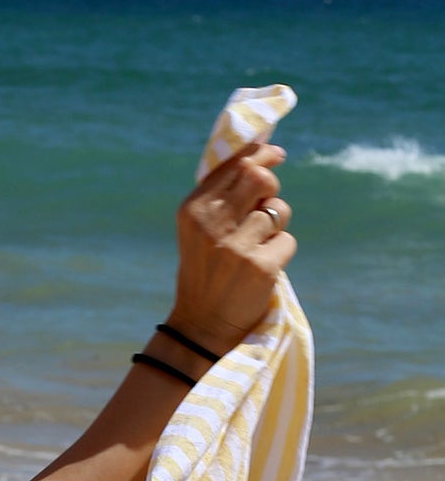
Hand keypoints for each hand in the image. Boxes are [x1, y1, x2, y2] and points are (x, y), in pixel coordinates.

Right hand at [168, 139, 295, 358]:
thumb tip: (261, 158)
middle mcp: (212, 224)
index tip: (277, 155)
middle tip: (265, 208)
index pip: (236, 164)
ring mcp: (236, 246)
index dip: (262, 154)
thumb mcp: (199, 229)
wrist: (200, 326)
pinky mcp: (260, 267)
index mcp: (194, 209)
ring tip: (256, 247)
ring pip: (279, 210)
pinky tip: (261, 269)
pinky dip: (280, 253)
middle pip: (261, 178)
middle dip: (271, 188)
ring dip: (276, 226)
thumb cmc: (204, 272)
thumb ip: (222, 196)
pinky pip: (287, 241)